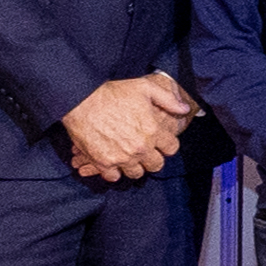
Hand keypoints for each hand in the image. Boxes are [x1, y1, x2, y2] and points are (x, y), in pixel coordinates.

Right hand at [62, 72, 195, 182]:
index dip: (167, 145)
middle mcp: (140, 148)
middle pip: (156, 165)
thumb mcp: (145, 88)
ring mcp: (122, 158)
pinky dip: (114, 171)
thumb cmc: (113, 92)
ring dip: (134, 166)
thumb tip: (184, 108)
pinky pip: (114, 177)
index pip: (172, 148)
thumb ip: (168, 100)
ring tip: (129, 157)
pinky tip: (113, 162)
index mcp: (153, 131)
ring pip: (136, 174)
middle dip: (153, 158)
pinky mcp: (103, 163)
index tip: (160, 142)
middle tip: (145, 151)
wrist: (81, 99)